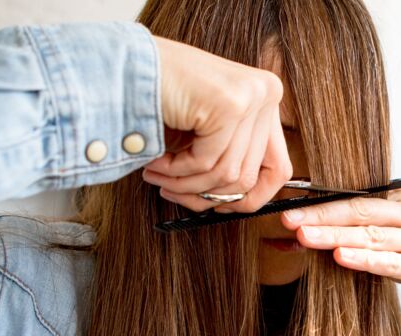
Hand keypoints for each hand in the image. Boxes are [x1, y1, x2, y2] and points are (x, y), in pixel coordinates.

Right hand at [141, 36, 292, 212]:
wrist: (121, 63)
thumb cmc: (162, 97)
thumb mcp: (209, 132)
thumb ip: (232, 160)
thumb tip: (241, 203)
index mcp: (268, 98)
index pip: (279, 169)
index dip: (250, 198)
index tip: (218, 207)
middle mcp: (267, 93)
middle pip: (250, 177)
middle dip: (206, 196)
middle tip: (172, 192)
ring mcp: (251, 96)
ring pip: (227, 175)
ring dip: (186, 185)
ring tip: (158, 177)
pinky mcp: (230, 104)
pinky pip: (206, 163)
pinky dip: (176, 171)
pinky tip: (155, 162)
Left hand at [282, 190, 400, 312]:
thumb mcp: (383, 237)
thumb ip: (344, 234)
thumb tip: (288, 241)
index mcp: (399, 198)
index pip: (355, 197)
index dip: (321, 202)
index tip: (290, 209)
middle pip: (361, 211)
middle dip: (322, 216)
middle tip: (291, 220)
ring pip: (373, 235)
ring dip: (337, 236)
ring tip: (307, 237)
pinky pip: (392, 262)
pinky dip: (365, 259)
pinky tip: (341, 257)